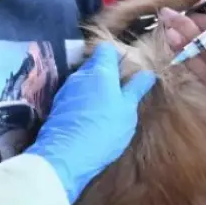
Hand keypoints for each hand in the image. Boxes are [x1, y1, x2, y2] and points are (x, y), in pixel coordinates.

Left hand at [26, 43, 155, 202]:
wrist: (65, 156)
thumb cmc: (104, 129)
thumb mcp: (127, 111)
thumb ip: (136, 89)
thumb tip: (147, 73)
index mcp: (100, 71)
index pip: (106, 48)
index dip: (118, 56)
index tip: (128, 70)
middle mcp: (80, 75)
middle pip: (94, 63)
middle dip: (108, 73)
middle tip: (122, 89)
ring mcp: (66, 90)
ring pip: (84, 80)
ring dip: (95, 88)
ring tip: (108, 105)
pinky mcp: (57, 106)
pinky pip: (75, 95)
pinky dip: (84, 100)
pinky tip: (92, 116)